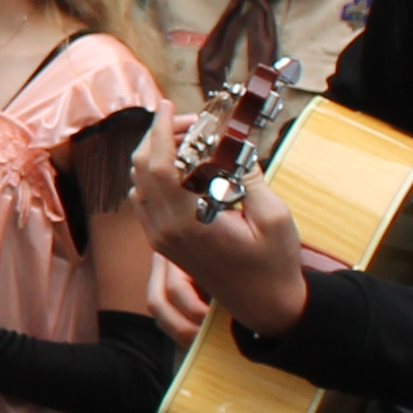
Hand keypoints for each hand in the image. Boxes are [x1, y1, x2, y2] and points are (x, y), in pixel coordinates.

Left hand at [131, 120, 308, 334]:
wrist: (264, 307)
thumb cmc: (274, 264)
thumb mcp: (273, 216)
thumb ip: (250, 177)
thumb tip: (234, 143)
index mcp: (189, 222)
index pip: (159, 166)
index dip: (160, 130)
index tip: (168, 105)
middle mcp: (165, 230)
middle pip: (141, 170)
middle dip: (159, 136)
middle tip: (191, 123)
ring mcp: (160, 238)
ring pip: (139, 184)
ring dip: (156, 156)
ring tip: (191, 142)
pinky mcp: (163, 242)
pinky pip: (144, 201)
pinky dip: (155, 176)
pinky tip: (184, 169)